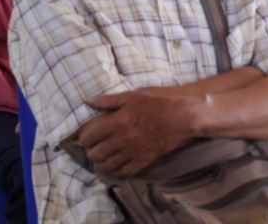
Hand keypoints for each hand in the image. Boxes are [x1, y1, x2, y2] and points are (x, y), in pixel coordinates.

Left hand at [77, 90, 197, 176]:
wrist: (184, 116)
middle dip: (90, 152)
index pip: (90, 136)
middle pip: (97, 153)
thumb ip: (108, 101)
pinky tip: (114, 167)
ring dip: (100, 163)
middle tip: (91, 147)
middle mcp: (124, 139)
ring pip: (109, 165)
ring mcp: (135, 152)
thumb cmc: (158, 102)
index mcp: (118, 121)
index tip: (84, 136)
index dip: (83, 137)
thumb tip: (88, 102)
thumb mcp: (131, 95)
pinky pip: (126, 172)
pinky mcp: (146, 160)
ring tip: (99, 158)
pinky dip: (116, 172)